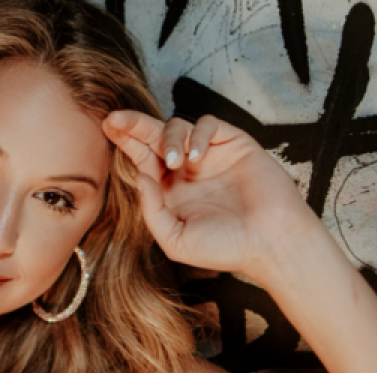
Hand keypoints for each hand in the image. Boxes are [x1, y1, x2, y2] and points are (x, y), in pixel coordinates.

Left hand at [101, 111, 319, 280]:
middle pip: (152, 136)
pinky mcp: (233, 144)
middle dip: (132, 125)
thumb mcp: (174, 239)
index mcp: (168, 191)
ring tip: (174, 163)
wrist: (270, 244)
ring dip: (167, 139)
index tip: (106, 129)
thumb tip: (138, 176)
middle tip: (114, 119)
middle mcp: (186, 170)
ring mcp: (209, 156)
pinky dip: (197, 135)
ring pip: (177, 127)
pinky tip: (196, 158)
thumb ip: (152, 210)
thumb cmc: (224, 248)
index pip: (141, 158)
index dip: (124, 142)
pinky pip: (208, 125)